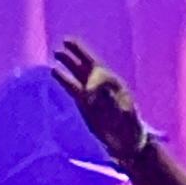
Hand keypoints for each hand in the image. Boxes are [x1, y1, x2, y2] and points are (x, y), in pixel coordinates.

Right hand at [52, 38, 145, 159]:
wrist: (127, 143)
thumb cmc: (131, 129)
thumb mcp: (125, 116)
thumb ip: (113, 103)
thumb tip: (100, 92)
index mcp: (114, 84)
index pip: (100, 70)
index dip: (92, 74)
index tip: (89, 92)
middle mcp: (102, 85)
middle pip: (87, 64)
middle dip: (77, 52)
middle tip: (65, 41)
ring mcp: (92, 93)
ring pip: (78, 73)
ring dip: (68, 62)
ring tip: (57, 52)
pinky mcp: (84, 102)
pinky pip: (72, 87)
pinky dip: (64, 78)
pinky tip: (54, 71)